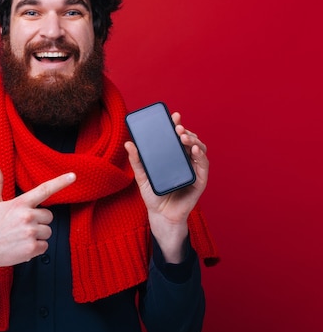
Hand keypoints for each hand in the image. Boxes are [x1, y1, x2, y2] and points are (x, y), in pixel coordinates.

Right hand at [0, 163, 75, 269]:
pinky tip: (22, 246)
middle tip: (23, 226)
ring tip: (21, 237)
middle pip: (49, 216)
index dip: (60, 182)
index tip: (73, 176)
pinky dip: (36, 248)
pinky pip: (45, 246)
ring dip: (38, 235)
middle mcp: (27, 216)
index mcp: (20, 203)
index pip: (44, 189)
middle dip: (40, 221)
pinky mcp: (32, 248)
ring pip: (48, 232)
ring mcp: (30, 233)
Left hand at [124, 112, 208, 261]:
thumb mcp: (141, 176)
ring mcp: (193, 169)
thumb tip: (129, 143)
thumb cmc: (153, 195)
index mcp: (173, 156)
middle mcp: (185, 160)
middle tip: (177, 127)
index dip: (177, 125)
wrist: (160, 215)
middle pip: (189, 140)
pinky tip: (194, 149)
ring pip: (199, 149)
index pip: (177, 137)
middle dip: (185, 131)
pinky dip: (200, 155)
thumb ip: (136, 160)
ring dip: (193, 140)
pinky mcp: (200, 179)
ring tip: (183, 136)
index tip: (173, 116)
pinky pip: (203, 164)